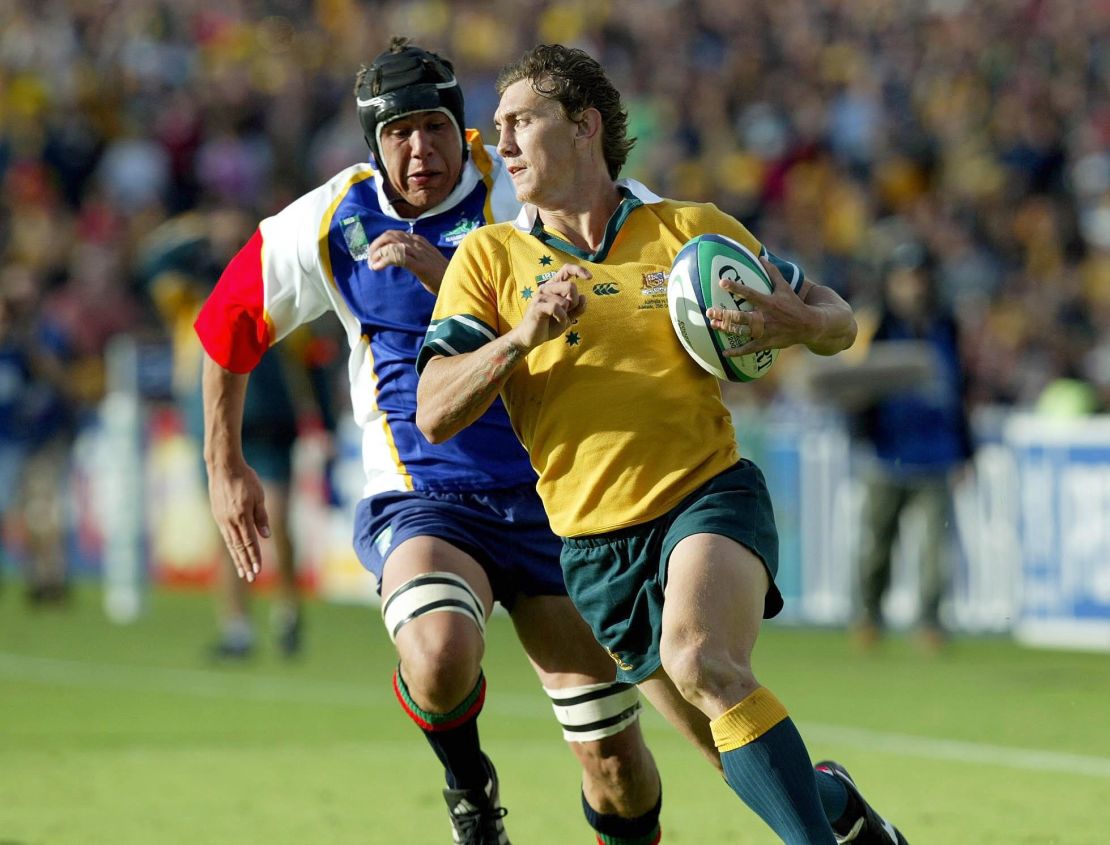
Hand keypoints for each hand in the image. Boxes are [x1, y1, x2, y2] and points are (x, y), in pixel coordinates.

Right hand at [207, 458, 269, 581]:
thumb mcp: (258, 496)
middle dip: (245, 564)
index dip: (254, 557)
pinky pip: (226, 535)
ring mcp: (222, 519)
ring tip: (242, 571)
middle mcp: (230, 521)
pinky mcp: (218, 515)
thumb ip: (261, 517)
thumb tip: (265, 536)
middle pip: (239, 547)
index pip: (249, 542)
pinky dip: (231, 547)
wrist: (223, 466)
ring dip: (237, 558)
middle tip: (250, 578)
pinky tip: (235, 553)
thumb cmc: (245, 478)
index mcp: (242, 516)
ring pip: (231, 543)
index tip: (257, 570)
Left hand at [369, 230, 449, 293]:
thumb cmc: (443, 276)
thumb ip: (414, 256)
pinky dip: (383, 261)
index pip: (394, 233)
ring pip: (391, 244)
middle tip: (370, 260)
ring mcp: (419, 253)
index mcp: (419, 241)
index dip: (380, 242)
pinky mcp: (419, 265)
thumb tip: (398, 257)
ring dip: (377, 253)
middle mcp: (418, 243)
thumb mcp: (426, 261)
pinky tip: (377, 268)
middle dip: (375, 246)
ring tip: (372, 264)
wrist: (459, 283)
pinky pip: (396, 256)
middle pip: (389, 235)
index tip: (374, 255)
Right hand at [509, 264, 588, 351]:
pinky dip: (562, 317)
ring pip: (564, 300)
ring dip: (566, 313)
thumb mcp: (568, 317)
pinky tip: (558, 321)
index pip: (566, 269)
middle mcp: (546, 287)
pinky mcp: (537, 306)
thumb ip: (577, 308)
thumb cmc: (549, 325)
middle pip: (571, 286)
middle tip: (567, 312)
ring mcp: (540, 296)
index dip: (579, 270)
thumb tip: (583, 297)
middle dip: (574, 302)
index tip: (590, 278)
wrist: (532, 338)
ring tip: (558, 319)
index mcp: (554, 286)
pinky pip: (556, 308)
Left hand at [707, 256, 816, 357]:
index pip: (749, 293)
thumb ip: (773, 273)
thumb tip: (762, 257)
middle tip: (709, 311)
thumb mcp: (785, 287)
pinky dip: (736, 352)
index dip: (735, 287)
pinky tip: (724, 353)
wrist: (808, 325)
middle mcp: (764, 317)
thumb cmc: (794, 304)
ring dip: (725, 328)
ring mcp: (764, 332)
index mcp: (768, 302)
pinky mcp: (766, 343)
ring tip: (712, 324)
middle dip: (723, 314)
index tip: (721, 282)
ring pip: (741, 331)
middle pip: (739, 316)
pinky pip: (749, 349)